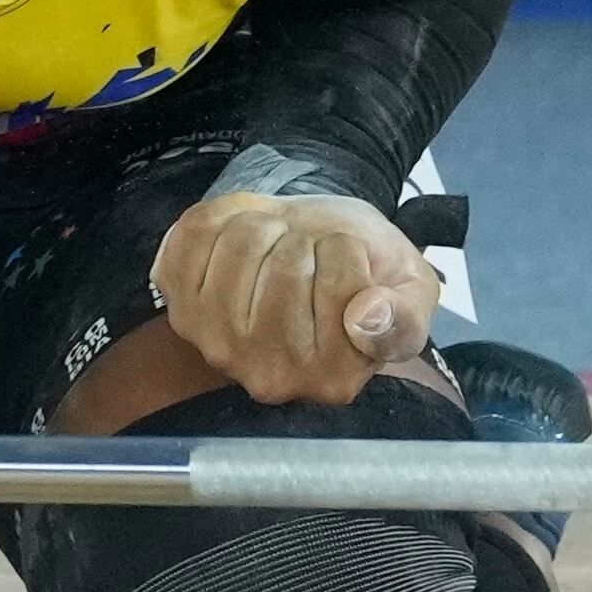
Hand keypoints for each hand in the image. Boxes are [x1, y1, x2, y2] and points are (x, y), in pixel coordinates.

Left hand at [147, 191, 439, 407]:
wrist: (310, 257)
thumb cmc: (363, 274)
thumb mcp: (412, 292)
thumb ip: (405, 315)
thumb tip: (368, 316)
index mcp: (334, 379)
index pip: (343, 287)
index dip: (349, 251)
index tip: (347, 260)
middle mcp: (269, 377)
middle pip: (287, 265)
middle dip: (306, 237)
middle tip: (310, 250)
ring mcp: (215, 344)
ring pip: (241, 242)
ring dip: (267, 222)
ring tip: (279, 242)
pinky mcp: (179, 305)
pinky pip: (196, 231)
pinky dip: (226, 213)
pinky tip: (243, 235)